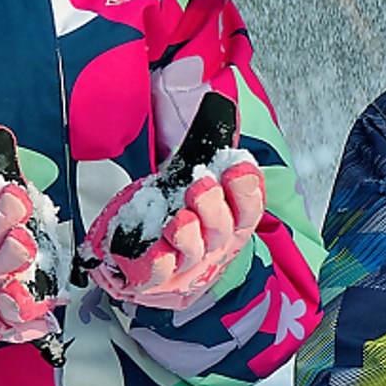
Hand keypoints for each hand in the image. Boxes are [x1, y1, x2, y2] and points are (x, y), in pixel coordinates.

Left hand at [84, 149, 265, 311]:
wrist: (136, 258)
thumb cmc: (169, 215)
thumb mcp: (186, 181)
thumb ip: (203, 153)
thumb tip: (216, 105)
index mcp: (228, 223)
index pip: (248, 209)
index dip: (248, 189)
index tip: (239, 167)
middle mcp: (212, 247)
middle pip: (223, 229)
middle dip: (214, 205)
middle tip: (202, 184)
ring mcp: (185, 266)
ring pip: (193, 251)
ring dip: (188, 233)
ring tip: (180, 218)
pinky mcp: (156, 280)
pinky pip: (158, 274)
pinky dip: (157, 263)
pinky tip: (155, 252)